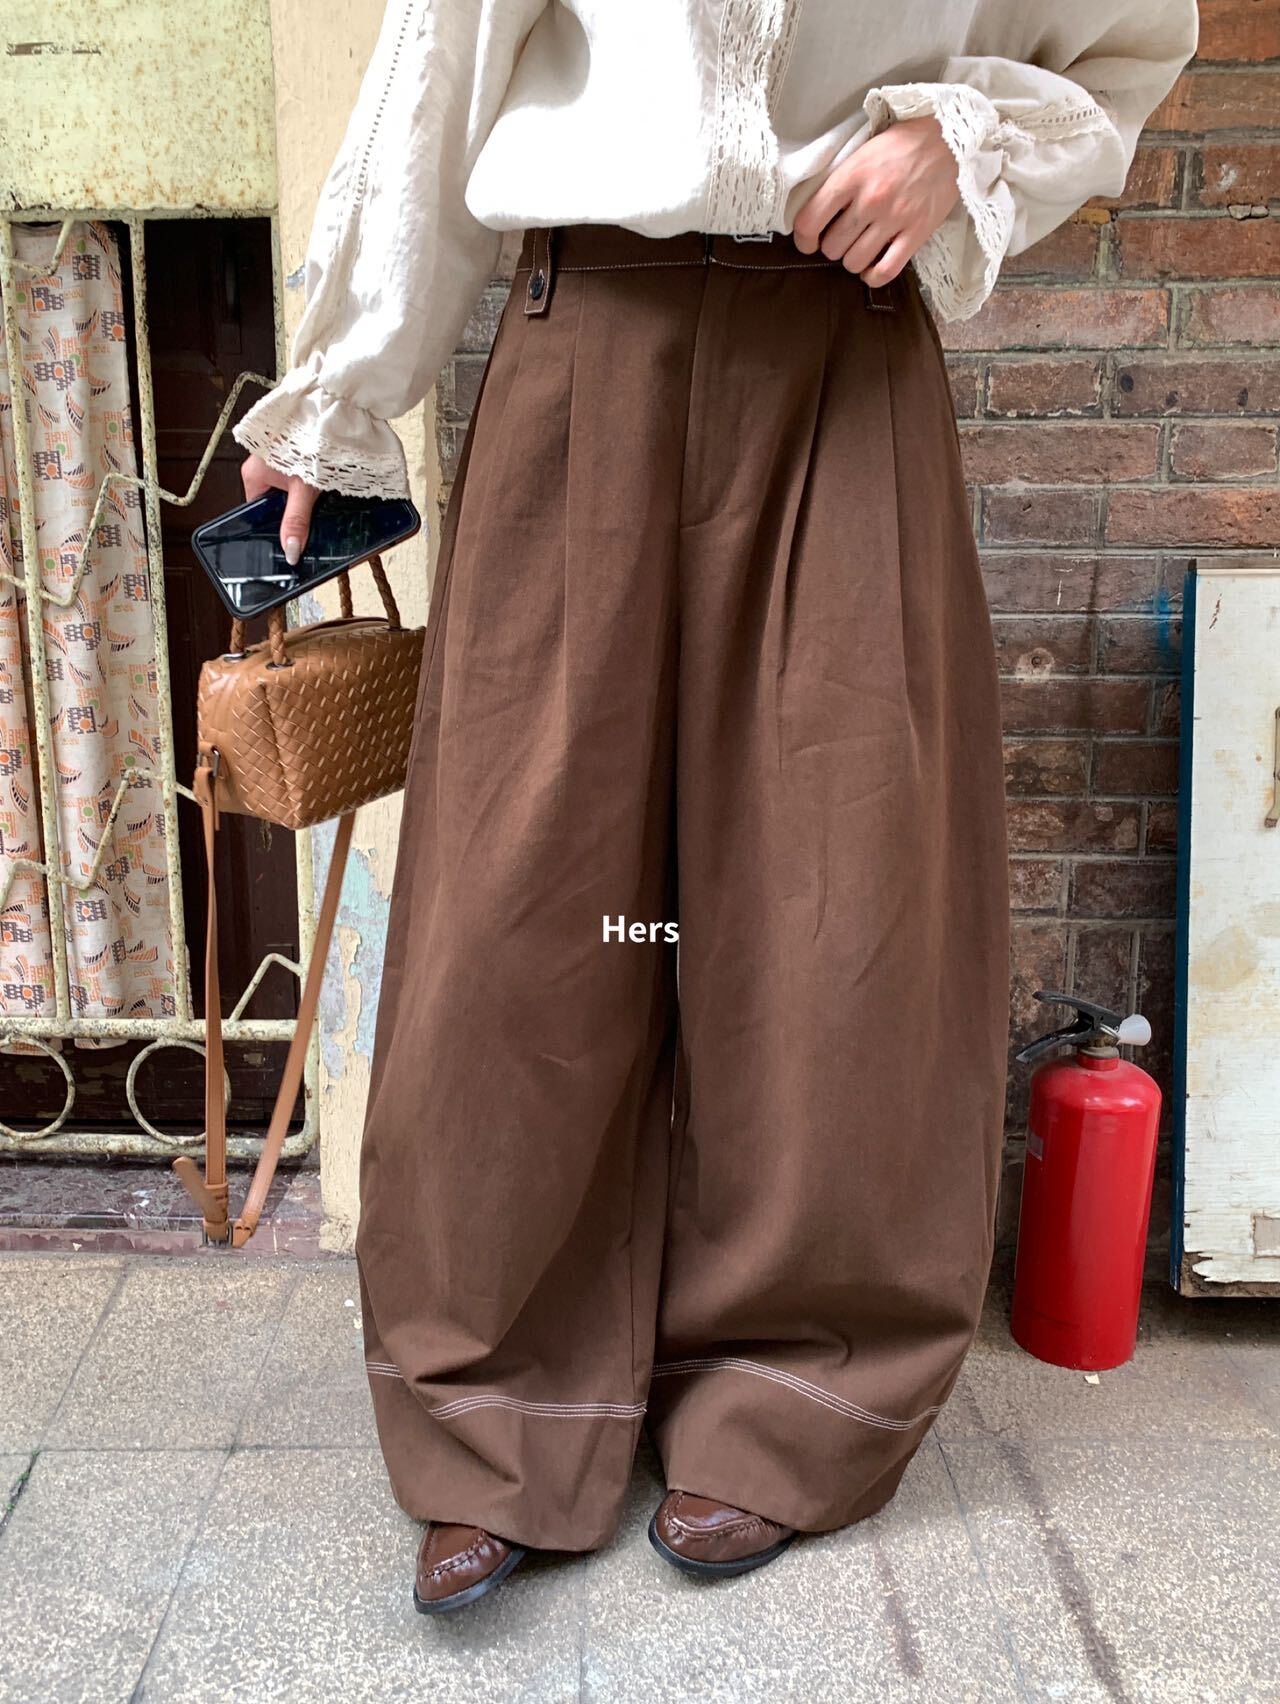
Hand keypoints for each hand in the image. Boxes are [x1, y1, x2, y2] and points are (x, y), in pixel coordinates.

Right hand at [240, 453, 319, 563]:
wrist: (328, 415)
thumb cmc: (310, 442)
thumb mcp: (303, 491)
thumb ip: (296, 521)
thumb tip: (290, 550)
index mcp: (252, 476)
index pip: (257, 513)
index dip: (272, 526)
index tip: (286, 538)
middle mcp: (259, 467)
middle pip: (273, 503)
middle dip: (289, 513)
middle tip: (307, 518)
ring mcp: (274, 460)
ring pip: (286, 491)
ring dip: (301, 498)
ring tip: (315, 499)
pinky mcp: (290, 455)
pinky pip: (295, 477)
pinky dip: (307, 485)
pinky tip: (318, 487)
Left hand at [793, 116, 958, 286]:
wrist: (949, 139)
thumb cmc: (902, 144)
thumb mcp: (863, 152)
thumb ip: (840, 181)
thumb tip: (818, 212)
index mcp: (851, 176)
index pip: (810, 220)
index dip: (803, 239)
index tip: (808, 242)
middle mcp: (870, 200)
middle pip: (832, 247)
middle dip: (833, 246)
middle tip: (843, 237)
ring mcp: (894, 218)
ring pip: (854, 262)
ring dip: (853, 260)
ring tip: (860, 248)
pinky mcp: (917, 232)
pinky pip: (885, 271)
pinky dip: (873, 276)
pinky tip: (872, 268)